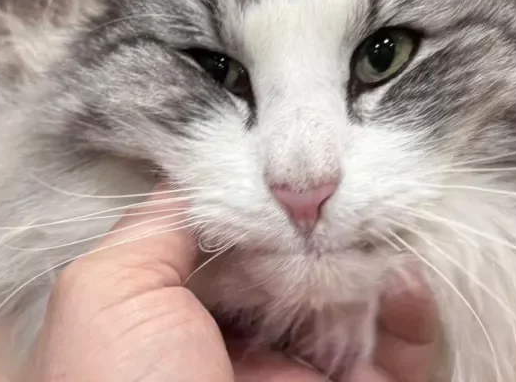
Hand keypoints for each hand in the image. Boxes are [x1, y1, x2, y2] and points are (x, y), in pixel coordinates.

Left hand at [0, 192, 440, 380]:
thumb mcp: (103, 294)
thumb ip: (150, 228)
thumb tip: (201, 174)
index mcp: (166, 331)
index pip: (223, 247)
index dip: (253, 205)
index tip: (283, 160)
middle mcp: (237, 356)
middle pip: (296, 267)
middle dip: (320, 226)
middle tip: (339, 190)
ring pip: (357, 302)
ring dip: (371, 259)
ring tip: (374, 229)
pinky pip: (404, 353)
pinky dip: (411, 309)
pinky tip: (403, 279)